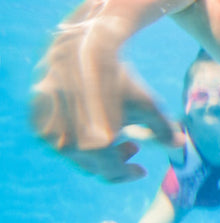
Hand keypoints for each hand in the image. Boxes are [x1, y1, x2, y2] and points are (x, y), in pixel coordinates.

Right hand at [31, 27, 181, 181]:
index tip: (141, 170)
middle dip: (116, 160)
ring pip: (75, 155)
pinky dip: (77, 138)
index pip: (114, 172)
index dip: (129, 173)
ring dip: (96, 151)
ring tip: (115, 133)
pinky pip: (58, 140)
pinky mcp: (36, 122)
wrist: (84, 49)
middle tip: (133, 147)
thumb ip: (164, 130)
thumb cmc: (120, 79)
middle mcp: (68, 146)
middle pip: (94, 166)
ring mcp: (49, 135)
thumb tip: (180, 145)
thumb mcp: (148, 105)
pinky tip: (92, 123)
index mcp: (96, 147)